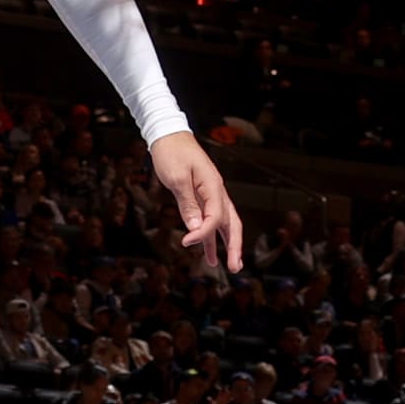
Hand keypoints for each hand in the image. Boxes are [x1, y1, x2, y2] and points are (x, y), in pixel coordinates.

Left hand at [149, 131, 243, 272]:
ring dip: (227, 245)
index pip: (215, 217)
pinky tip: (209, 253)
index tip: (186, 242)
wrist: (168, 136)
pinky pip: (211, 220)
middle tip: (235, 268)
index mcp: (213, 186)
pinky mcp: (203, 197)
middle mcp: (217, 191)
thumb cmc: (171, 153)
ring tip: (230, 267)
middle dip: (235, 246)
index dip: (202, 233)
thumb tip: (196, 228)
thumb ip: (187, 203)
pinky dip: (211, 236)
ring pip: (224, 224)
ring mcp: (211, 194)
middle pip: (231, 223)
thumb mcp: (176, 178)